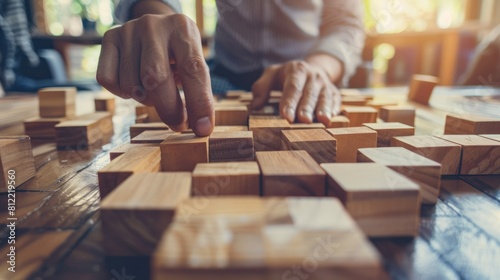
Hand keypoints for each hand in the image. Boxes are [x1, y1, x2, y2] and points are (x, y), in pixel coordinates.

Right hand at [96, 14, 213, 135]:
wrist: (156, 26)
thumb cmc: (179, 54)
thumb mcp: (193, 63)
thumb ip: (198, 92)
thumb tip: (200, 128)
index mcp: (183, 29)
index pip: (193, 70)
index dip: (199, 103)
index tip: (202, 129)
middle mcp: (154, 26)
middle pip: (156, 78)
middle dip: (169, 110)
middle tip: (178, 125)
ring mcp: (128, 30)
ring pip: (131, 84)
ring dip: (146, 101)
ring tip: (156, 92)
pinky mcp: (109, 38)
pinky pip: (108, 80)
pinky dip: (121, 93)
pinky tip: (134, 84)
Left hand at [251, 60, 340, 124]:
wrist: (312, 69)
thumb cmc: (287, 76)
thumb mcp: (272, 75)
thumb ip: (261, 88)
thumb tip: (255, 106)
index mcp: (297, 70)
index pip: (292, 87)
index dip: (289, 102)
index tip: (286, 116)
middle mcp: (314, 76)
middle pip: (309, 94)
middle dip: (307, 108)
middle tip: (303, 121)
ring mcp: (326, 84)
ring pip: (325, 98)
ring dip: (324, 109)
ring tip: (323, 121)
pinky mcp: (334, 93)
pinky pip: (336, 101)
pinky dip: (334, 109)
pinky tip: (332, 118)